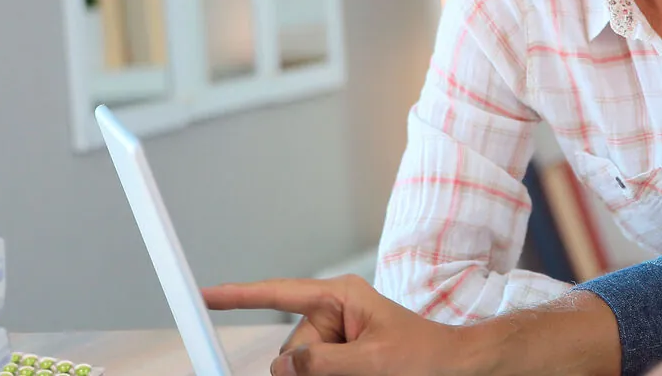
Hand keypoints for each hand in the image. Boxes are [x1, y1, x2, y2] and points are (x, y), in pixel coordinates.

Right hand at [203, 275, 474, 375]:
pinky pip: (314, 374)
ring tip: (367, 373)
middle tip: (357, 371)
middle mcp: (334, 314)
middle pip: (292, 350)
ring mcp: (337, 339)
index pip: (279, 294)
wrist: (458, 371)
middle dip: (310, 370)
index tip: (204, 294)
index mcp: (340, 298)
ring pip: (301, 370)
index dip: (239, 295)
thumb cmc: (428, 358)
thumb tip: (285, 364)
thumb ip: (324, 363)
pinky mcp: (341, 361)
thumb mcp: (375, 361)